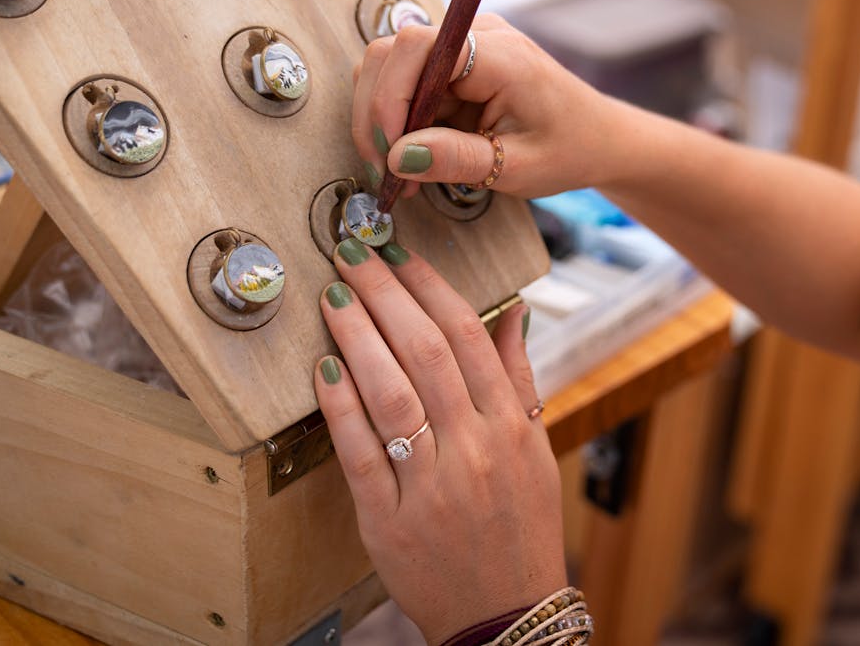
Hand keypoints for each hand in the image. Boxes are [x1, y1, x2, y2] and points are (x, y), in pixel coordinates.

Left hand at [313, 238, 564, 642]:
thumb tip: (512, 312)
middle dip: (384, 294)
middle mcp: (476, 449)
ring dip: (357, 337)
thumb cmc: (523, 526)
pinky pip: (360, 454)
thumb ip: (519, 378)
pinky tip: (322, 368)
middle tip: (351, 253)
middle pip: (426, 352)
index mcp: (512, 425)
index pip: (468, 335)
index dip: (428, 286)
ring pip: (392, 393)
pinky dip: (340, 407)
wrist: (508, 614)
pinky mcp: (390, 523)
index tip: (398, 251)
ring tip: (333, 296)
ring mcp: (433, 486)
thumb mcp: (536, 449)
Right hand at [352, 14, 622, 198]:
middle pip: (392, 53)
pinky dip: (398, 120)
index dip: (388, 97)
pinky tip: (412, 158)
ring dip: (382, 119)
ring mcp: (464, 44)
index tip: (388, 153)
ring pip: (390, 67)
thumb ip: (458, 159)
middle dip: (376, 114)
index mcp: (501, 54)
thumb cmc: (569, 150)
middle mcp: (478, 35)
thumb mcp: (517, 167)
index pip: (416, 48)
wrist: (598, 139)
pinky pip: (406, 81)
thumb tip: (398, 158)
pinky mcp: (455, 63)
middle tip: (386, 173)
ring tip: (399, 172)